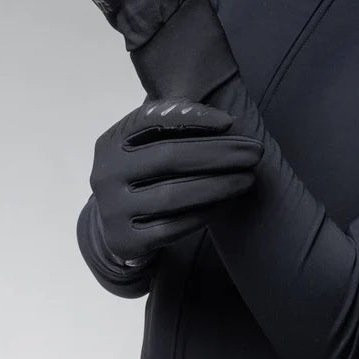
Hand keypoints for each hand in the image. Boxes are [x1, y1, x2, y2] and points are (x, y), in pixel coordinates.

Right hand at [88, 96, 263, 265]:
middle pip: (169, 157)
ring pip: (174, 195)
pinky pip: (173, 227)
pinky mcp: (125, 241)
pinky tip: (224, 204)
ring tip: (247, 179)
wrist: (116, 225)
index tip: (229, 122)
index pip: (151, 119)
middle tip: (254, 153)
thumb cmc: (143, 175)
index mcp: (110, 142)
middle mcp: (104, 173)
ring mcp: (112, 209)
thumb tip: (223, 120)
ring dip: (219, 185)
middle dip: (218, 153)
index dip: (191, 118)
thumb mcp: (145, 145)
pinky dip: (202, 214)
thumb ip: (171, 123)